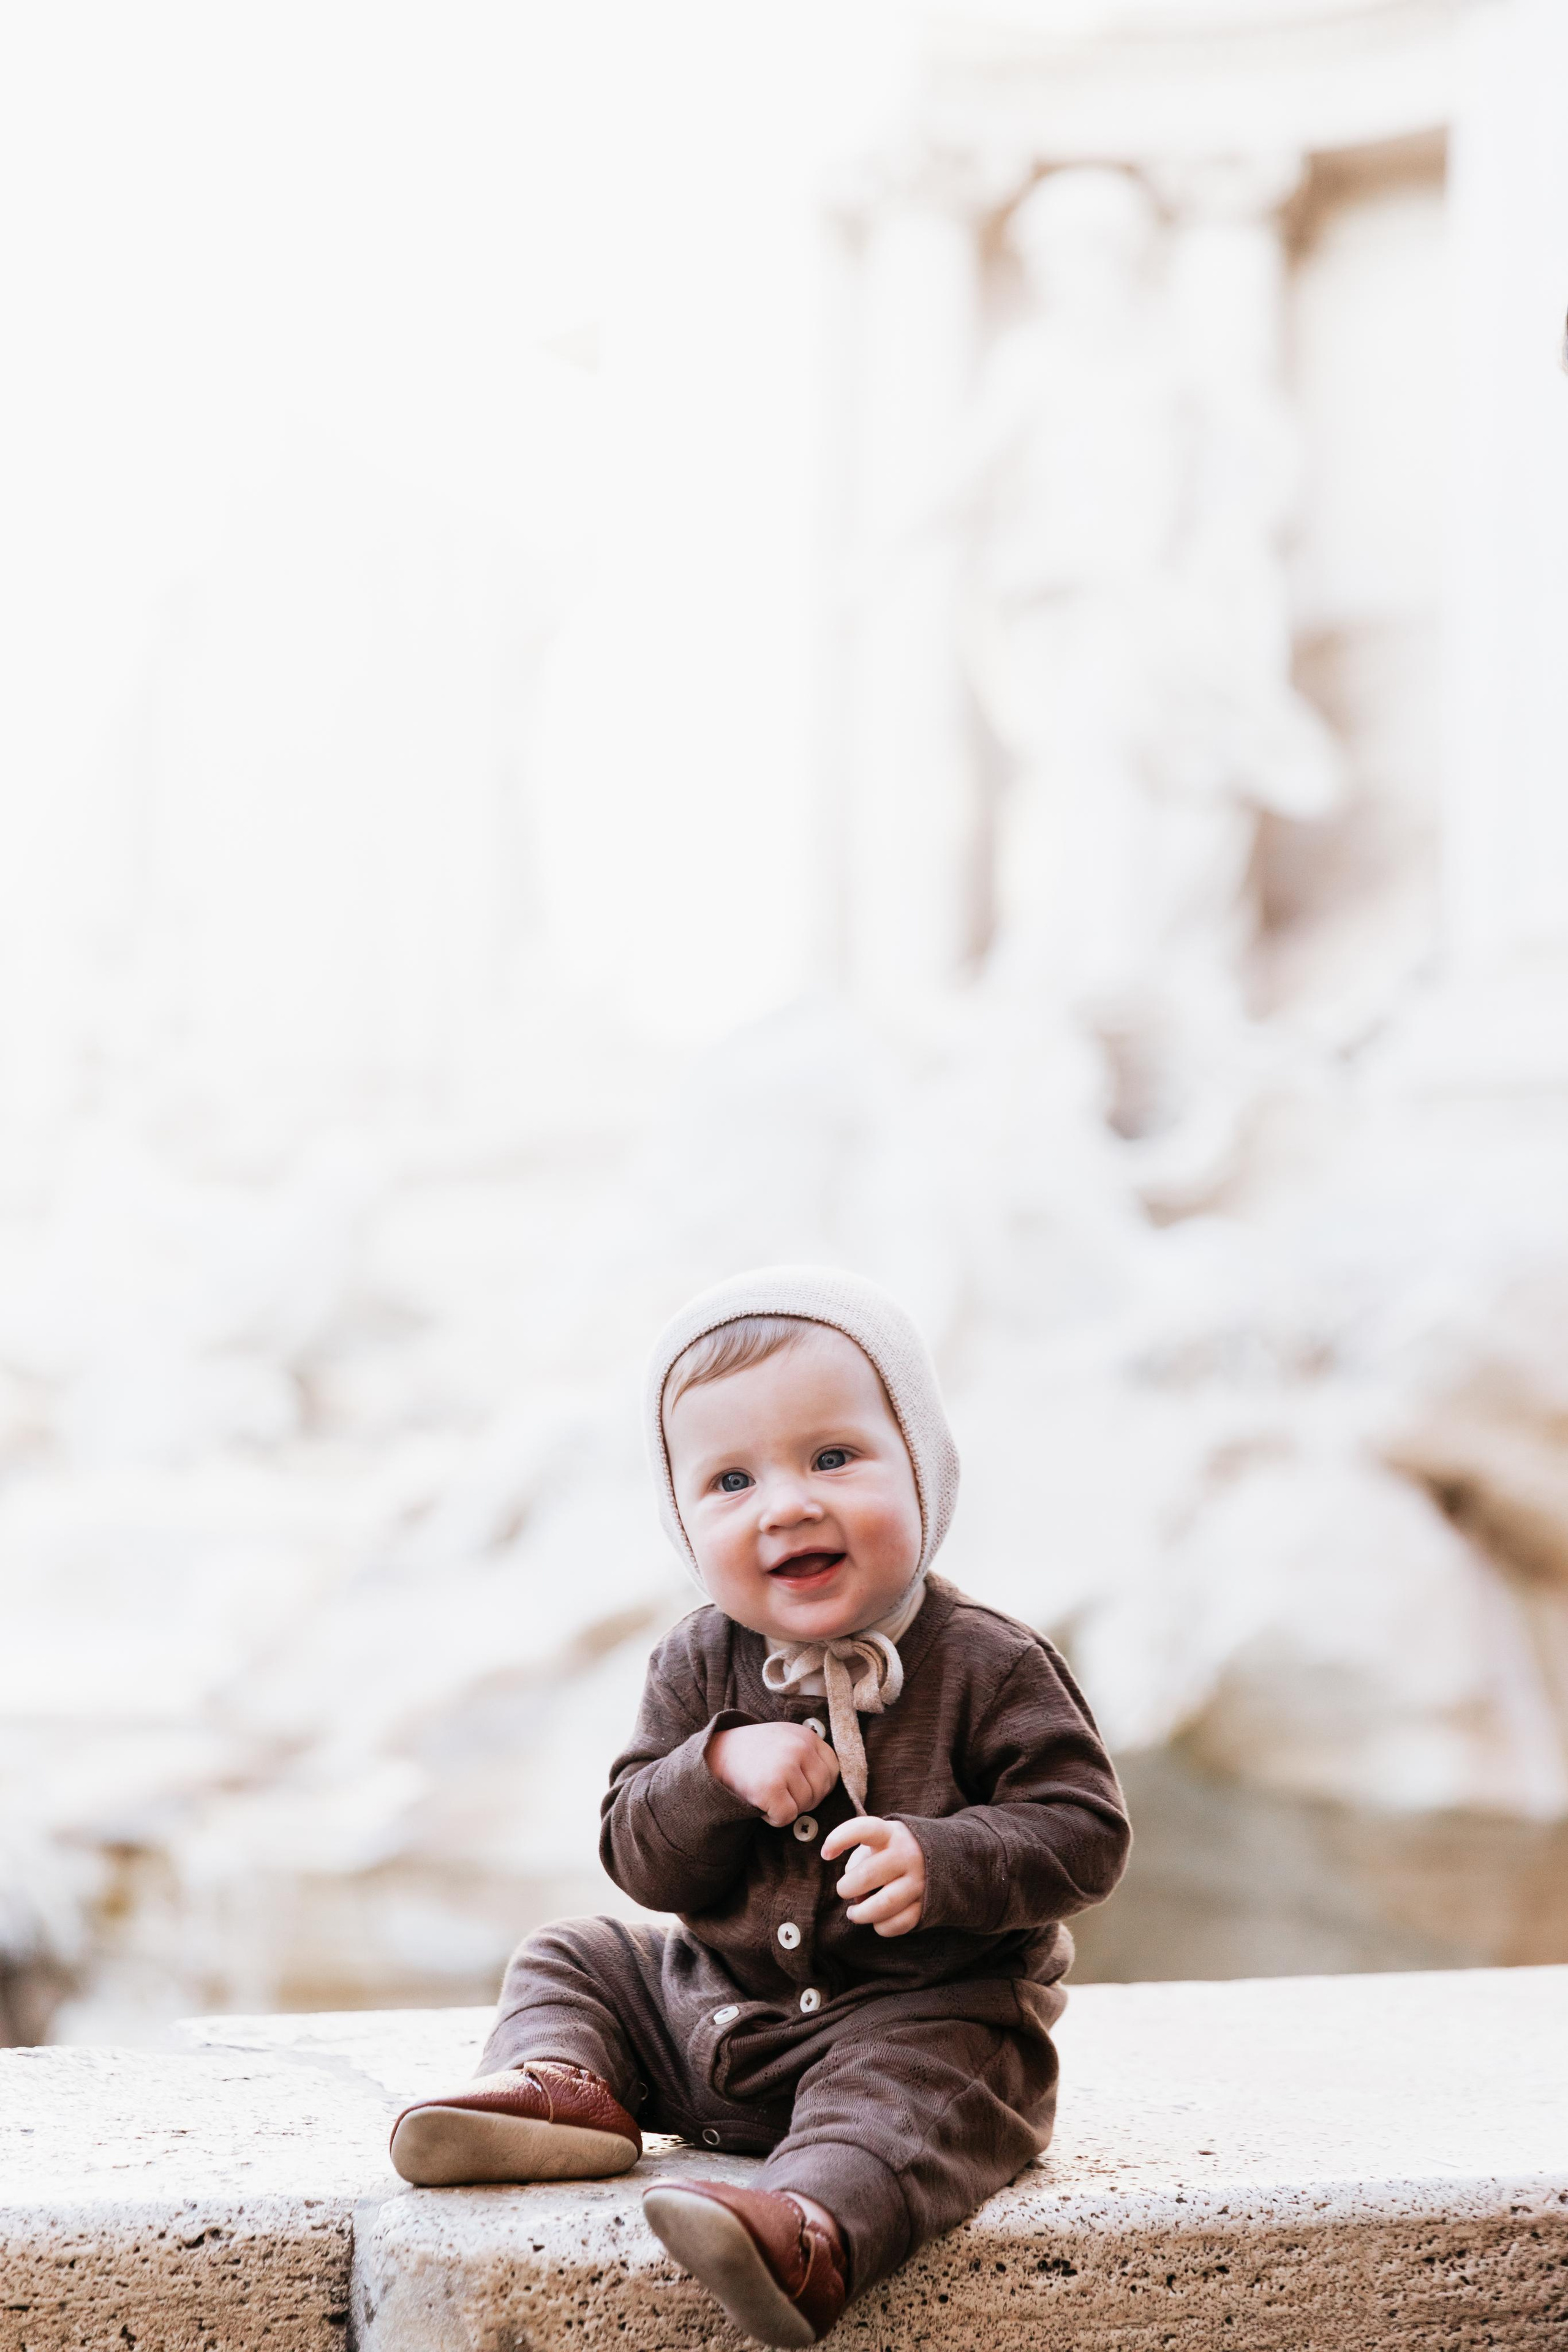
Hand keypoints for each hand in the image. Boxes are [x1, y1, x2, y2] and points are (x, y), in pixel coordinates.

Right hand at [707, 1723, 839, 1828]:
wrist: (716, 1753)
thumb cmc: (755, 1751)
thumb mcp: (787, 1739)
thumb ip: (810, 1755)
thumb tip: (831, 1785)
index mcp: (807, 1737)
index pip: (832, 1770)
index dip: (818, 1784)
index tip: (798, 1784)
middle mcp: (800, 1749)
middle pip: (821, 1791)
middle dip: (803, 1798)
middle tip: (780, 1790)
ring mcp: (786, 1768)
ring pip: (805, 1806)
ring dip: (788, 1807)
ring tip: (768, 1792)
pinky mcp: (771, 1788)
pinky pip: (787, 1817)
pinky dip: (774, 1818)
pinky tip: (761, 1803)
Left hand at [820, 1816, 925, 1937]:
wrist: (946, 1857)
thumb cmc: (896, 1850)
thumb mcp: (880, 1840)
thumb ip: (860, 1857)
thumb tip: (851, 1884)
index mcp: (892, 1834)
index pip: (865, 1829)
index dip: (840, 1839)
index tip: (825, 1854)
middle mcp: (908, 1855)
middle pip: (867, 1876)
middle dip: (846, 1888)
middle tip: (844, 1891)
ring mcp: (919, 1881)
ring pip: (883, 1905)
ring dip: (861, 1914)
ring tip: (854, 1913)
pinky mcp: (926, 1905)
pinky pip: (899, 1924)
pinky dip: (881, 1927)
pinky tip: (877, 1920)